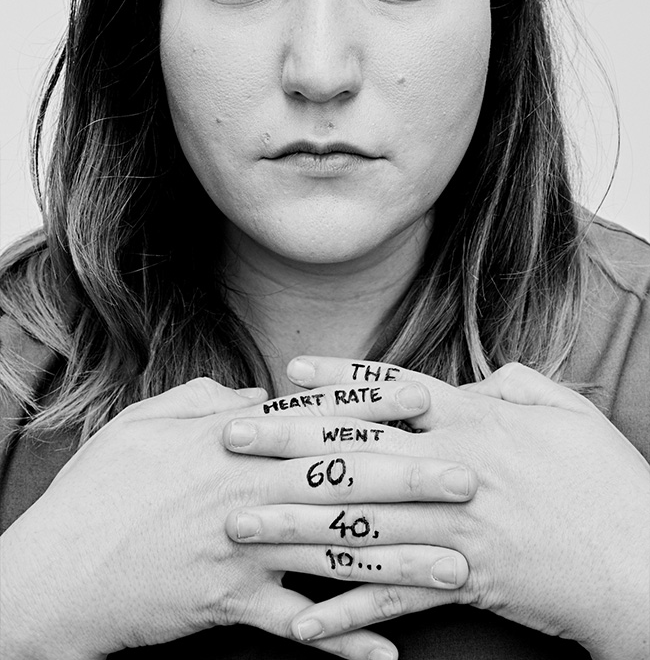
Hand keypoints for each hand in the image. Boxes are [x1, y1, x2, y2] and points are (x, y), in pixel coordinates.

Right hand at [0, 377, 439, 659]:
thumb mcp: (146, 422)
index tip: (426, 398)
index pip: (314, 418)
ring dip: (401, 562)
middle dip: (411, 478)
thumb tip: (256, 391)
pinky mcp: (229, 605)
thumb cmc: (99, 490)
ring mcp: (241, 551)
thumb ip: (206, 399)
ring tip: (457, 566)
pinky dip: (343, 645)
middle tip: (468, 478)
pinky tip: (390, 656)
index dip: (373, 407)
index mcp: (230, 441)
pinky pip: (296, 627)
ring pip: (336, 553)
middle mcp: (246, 492)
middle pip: (343, 481)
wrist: (54, 571)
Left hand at [225, 357, 649, 659]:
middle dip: (287, 445)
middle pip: (353, 452)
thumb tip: (478, 377)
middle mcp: (450, 469)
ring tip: (240, 527)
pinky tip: (301, 622)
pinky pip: (393, 597)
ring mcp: (452, 527)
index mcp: (472, 420)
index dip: (338, 378)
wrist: (640, 560)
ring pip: (357, 523)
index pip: (391, 390)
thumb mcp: (565, 411)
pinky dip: (347, 613)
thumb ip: (515, 384)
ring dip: (293, 527)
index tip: (288, 373)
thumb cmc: (606, 479)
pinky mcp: (462, 581)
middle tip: (230, 440)